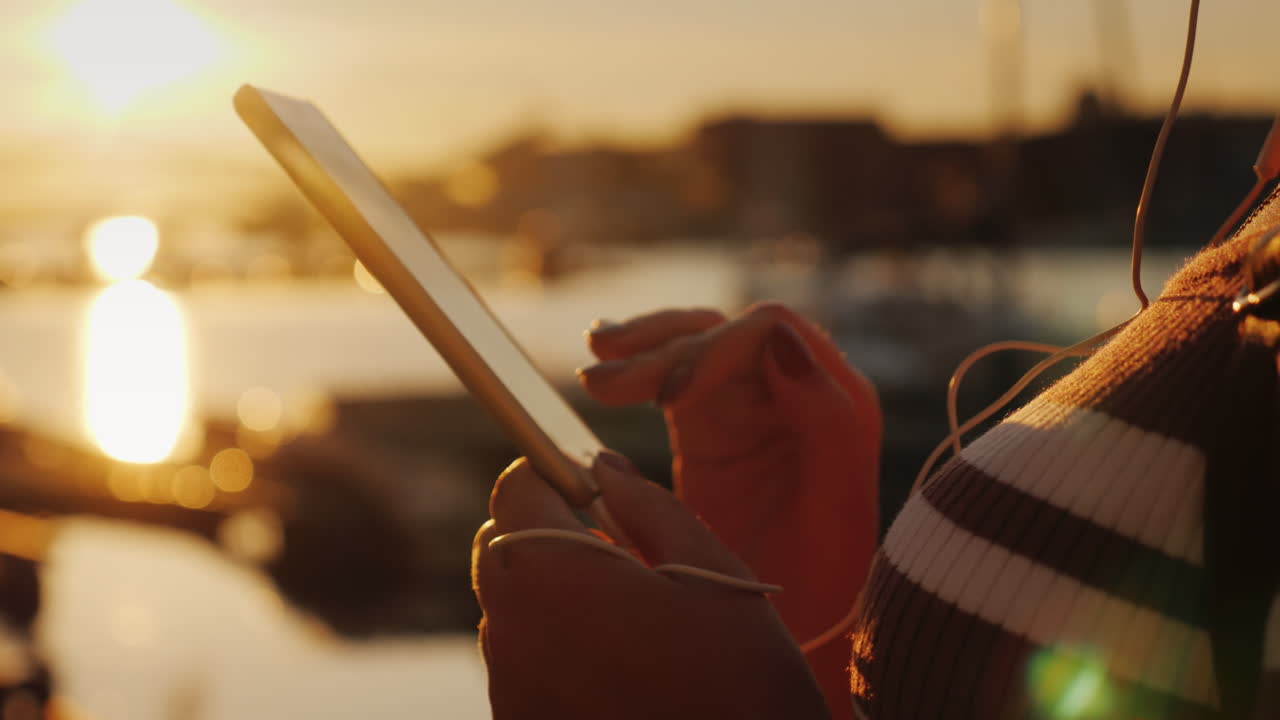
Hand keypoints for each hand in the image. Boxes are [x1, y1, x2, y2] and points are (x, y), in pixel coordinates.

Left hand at [472, 455, 827, 719]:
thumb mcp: (709, 572)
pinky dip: (551, 650)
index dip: (552, 474)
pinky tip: (616, 670)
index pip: (515, 491)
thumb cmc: (740, 679)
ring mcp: (510, 690)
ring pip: (509, 609)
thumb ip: (647, 506)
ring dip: (549, 594)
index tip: (591, 484)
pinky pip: (519, 666)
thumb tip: (604, 468)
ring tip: (626, 620)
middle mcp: (512, 631)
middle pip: (499, 548)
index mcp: (554, 574)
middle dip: (546, 532)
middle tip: (618, 550)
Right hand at [579, 303, 880, 714]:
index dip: (713, 348)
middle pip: (719, 333)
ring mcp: (748, 406)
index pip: (767, 332)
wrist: (806, 632)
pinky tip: (601, 364)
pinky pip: (673, 378)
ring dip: (642, 348)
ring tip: (595, 368)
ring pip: (691, 344)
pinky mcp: (711, 428)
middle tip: (603, 388)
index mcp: (835, 399)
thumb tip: (780, 337)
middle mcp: (793, 389)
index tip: (669, 394)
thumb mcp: (839, 504)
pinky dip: (638, 365)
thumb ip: (827, 417)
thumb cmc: (831, 581)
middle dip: (661, 350)